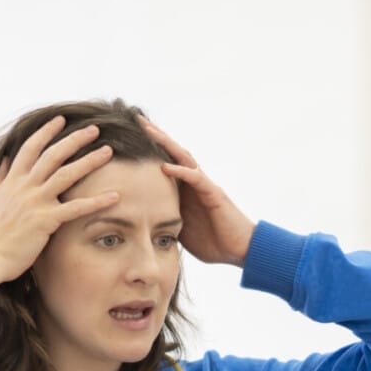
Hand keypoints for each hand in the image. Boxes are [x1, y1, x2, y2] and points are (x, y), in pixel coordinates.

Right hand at [0, 115, 120, 286]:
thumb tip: (4, 160)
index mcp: (12, 180)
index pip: (31, 148)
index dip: (47, 132)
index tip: (61, 120)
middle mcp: (25, 186)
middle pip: (54, 155)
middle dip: (75, 139)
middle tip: (94, 129)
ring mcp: (36, 201)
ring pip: (67, 174)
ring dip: (90, 161)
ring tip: (108, 151)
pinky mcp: (46, 220)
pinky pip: (76, 208)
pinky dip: (97, 201)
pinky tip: (115, 196)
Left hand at [139, 115, 254, 266]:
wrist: (241, 250)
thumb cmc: (214, 242)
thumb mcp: (181, 231)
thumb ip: (166, 220)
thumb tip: (142, 223)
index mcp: (186, 190)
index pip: (166, 163)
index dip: (150, 150)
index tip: (129, 137)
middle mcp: (195, 182)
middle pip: (174, 153)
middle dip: (157, 136)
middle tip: (139, 119)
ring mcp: (205, 186)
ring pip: (184, 158)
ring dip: (166, 144)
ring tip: (149, 131)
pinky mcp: (214, 194)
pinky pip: (196, 179)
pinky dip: (181, 171)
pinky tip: (165, 166)